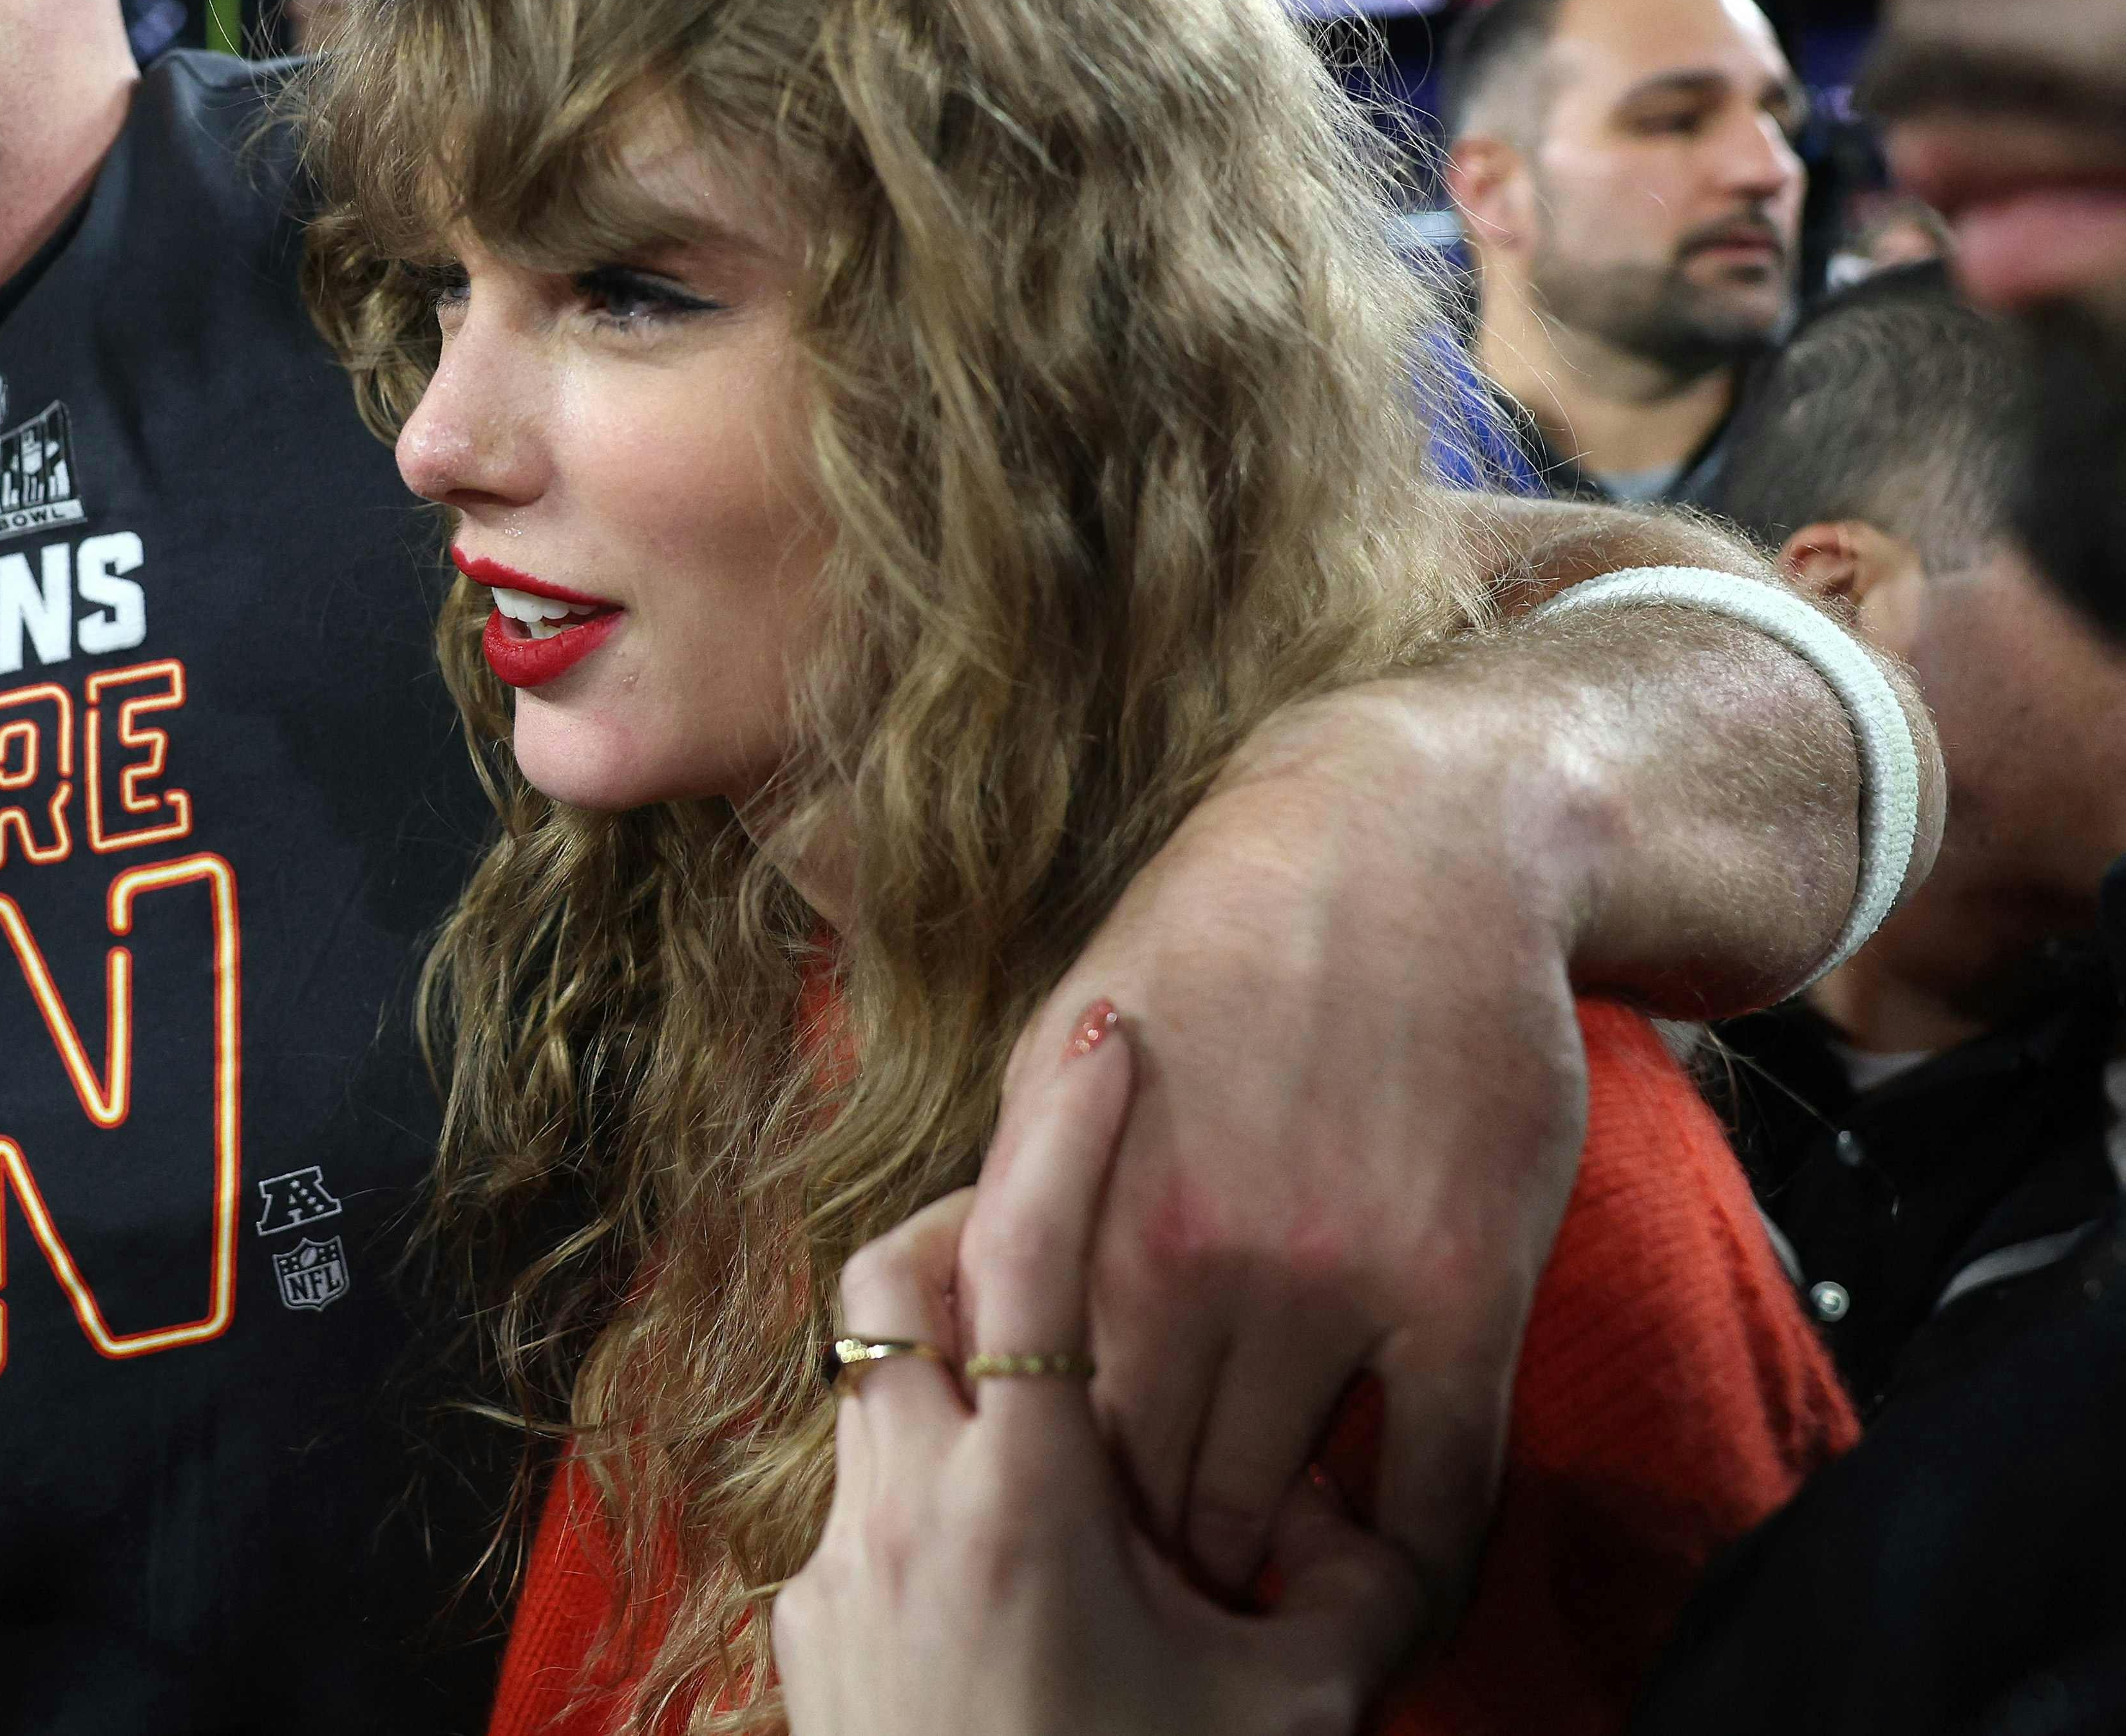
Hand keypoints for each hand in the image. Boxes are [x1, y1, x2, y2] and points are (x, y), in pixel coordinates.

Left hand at [778, 1016, 1424, 1735]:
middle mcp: (896, 1513)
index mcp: (1015, 1504)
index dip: (1069, 1130)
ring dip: (950, 1361)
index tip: (1105, 1036)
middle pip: (896, 1282)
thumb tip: (1379, 1508)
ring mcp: (830, 1576)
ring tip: (1058, 1398)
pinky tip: (1012, 1545)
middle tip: (1070, 1229)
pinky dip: (924, 1482)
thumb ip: (1354, 1594)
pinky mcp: (803, 1642)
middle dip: (973, 1225)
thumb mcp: (1292, 1711)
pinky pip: (854, 1505)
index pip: (1031, 1256)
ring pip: (865, 1389)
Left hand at [987, 685, 1588, 1609]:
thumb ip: (1021, 1190)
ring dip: (1258, 1569)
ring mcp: (1333, 1280)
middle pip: (1141, 1488)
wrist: (1399, 842)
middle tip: (1143, 1592)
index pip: (1034, 1425)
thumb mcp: (1055, 1046)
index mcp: (1080, 1215)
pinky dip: (1418, 1561)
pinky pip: (1444, 1479)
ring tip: (1245, 1591)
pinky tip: (1396, 1577)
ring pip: (1275, 1503)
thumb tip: (969, 1300)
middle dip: (1135, 1559)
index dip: (1042, 1502)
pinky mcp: (1465, 1285)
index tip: (1058, 1533)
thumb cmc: (1216, 935)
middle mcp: (1194, 1263)